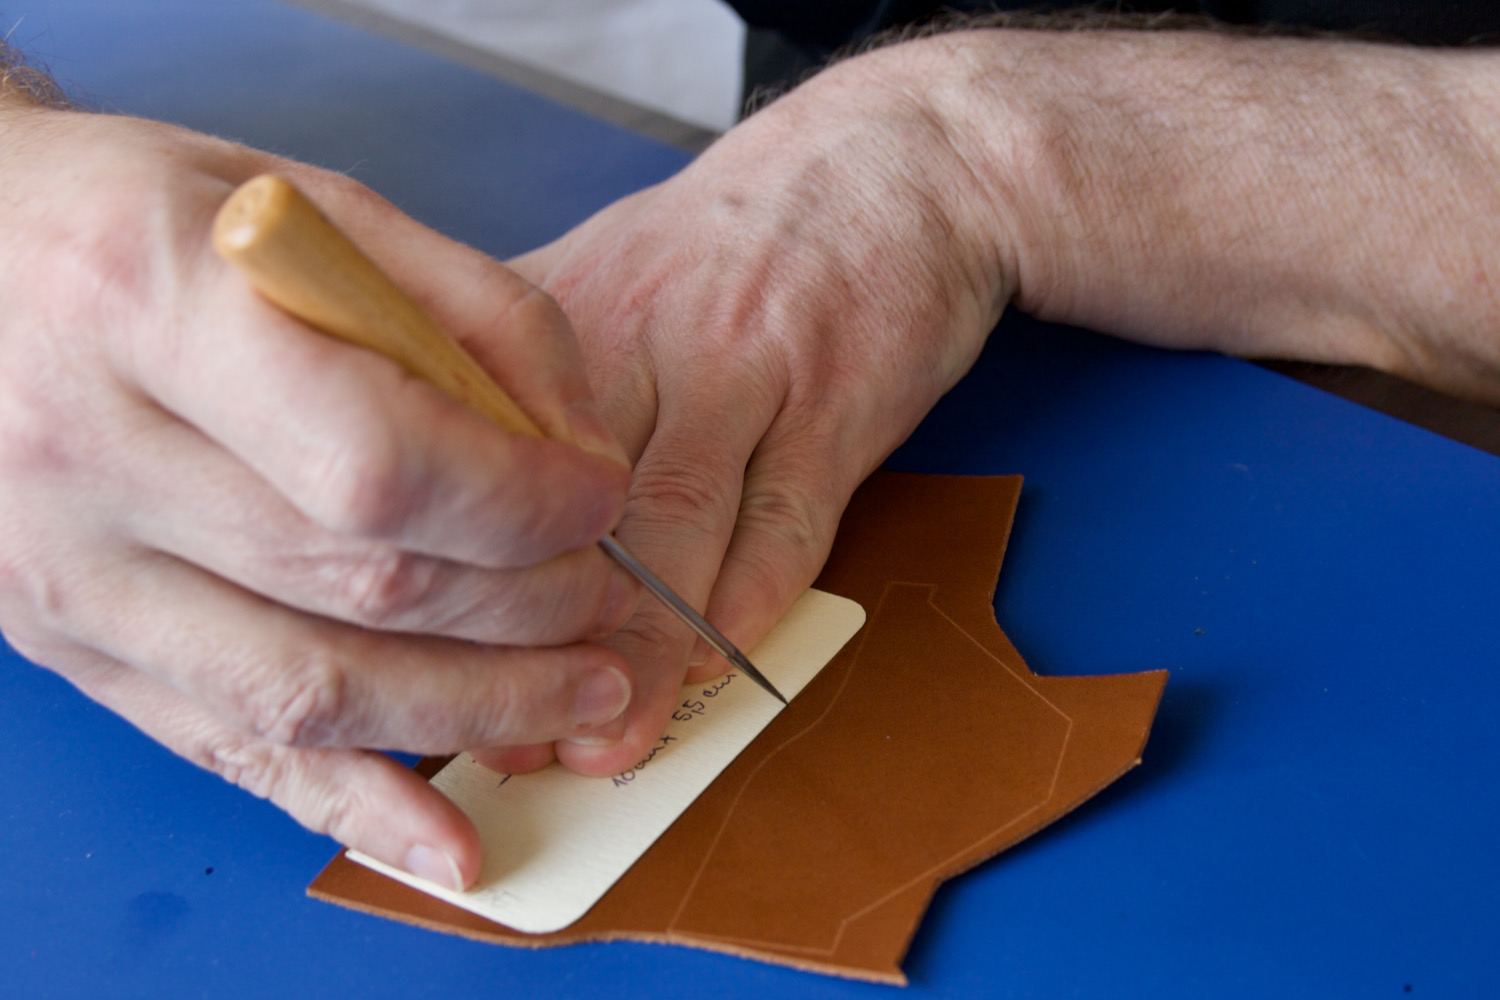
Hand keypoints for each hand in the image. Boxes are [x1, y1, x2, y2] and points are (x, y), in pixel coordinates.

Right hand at [0, 107, 642, 888]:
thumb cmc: (145, 218)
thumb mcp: (311, 203)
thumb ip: (467, 311)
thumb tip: (577, 448)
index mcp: (147, 306)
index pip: (375, 461)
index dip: (519, 501)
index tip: (596, 496)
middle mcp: (86, 453)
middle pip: (364, 584)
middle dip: (528, 604)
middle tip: (608, 590)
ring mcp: (67, 572)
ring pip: (312, 692)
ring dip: (478, 709)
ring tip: (582, 688)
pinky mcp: (73, 646)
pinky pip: (229, 750)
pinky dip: (354, 805)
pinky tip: (449, 841)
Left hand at [497, 42, 1017, 775]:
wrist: (898, 159)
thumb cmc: (740, 235)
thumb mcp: (603, 263)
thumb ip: (520, 370)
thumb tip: (440, 472)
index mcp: (561, 312)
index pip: (475, 452)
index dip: (451, 568)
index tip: (429, 659)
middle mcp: (638, 336)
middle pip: (562, 504)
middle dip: (527, 635)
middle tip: (500, 732)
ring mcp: (741, 367)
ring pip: (670, 529)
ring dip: (636, 650)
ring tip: (603, 741)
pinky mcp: (834, 400)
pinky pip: (784, 522)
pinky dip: (747, 606)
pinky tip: (714, 667)